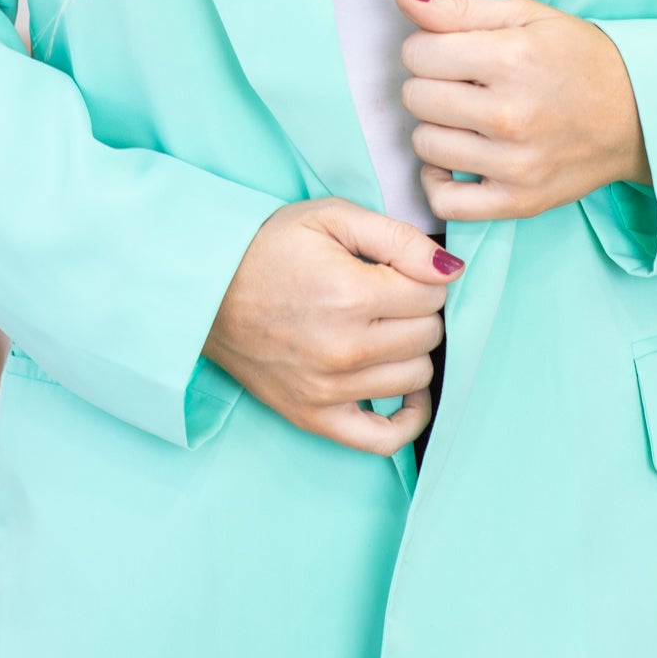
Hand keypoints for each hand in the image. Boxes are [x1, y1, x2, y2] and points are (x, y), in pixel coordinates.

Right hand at [202, 196, 464, 455]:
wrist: (205, 289)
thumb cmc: (266, 247)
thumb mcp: (331, 217)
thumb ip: (399, 238)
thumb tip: (451, 269)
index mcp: (350, 295)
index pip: (433, 294)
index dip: (422, 275)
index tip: (396, 268)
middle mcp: (344, 350)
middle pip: (428, 335)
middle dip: (417, 309)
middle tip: (385, 294)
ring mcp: (329, 390)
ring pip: (416, 377)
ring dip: (409, 351)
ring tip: (381, 329)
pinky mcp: (314, 418)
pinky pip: (384, 440)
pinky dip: (407, 418)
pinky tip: (404, 391)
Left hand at [397, 0, 652, 224]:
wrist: (640, 114)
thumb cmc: (580, 57)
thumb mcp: (525, 16)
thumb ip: (458, 9)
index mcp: (510, 59)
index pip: (417, 53)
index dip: (426, 48)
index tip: (451, 52)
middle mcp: (510, 114)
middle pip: (415, 98)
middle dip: (430, 84)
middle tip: (462, 83)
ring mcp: (514, 164)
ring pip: (423, 145)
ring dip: (436, 128)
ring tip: (467, 117)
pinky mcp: (519, 202)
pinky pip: (445, 202)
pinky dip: (438, 181)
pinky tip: (455, 160)